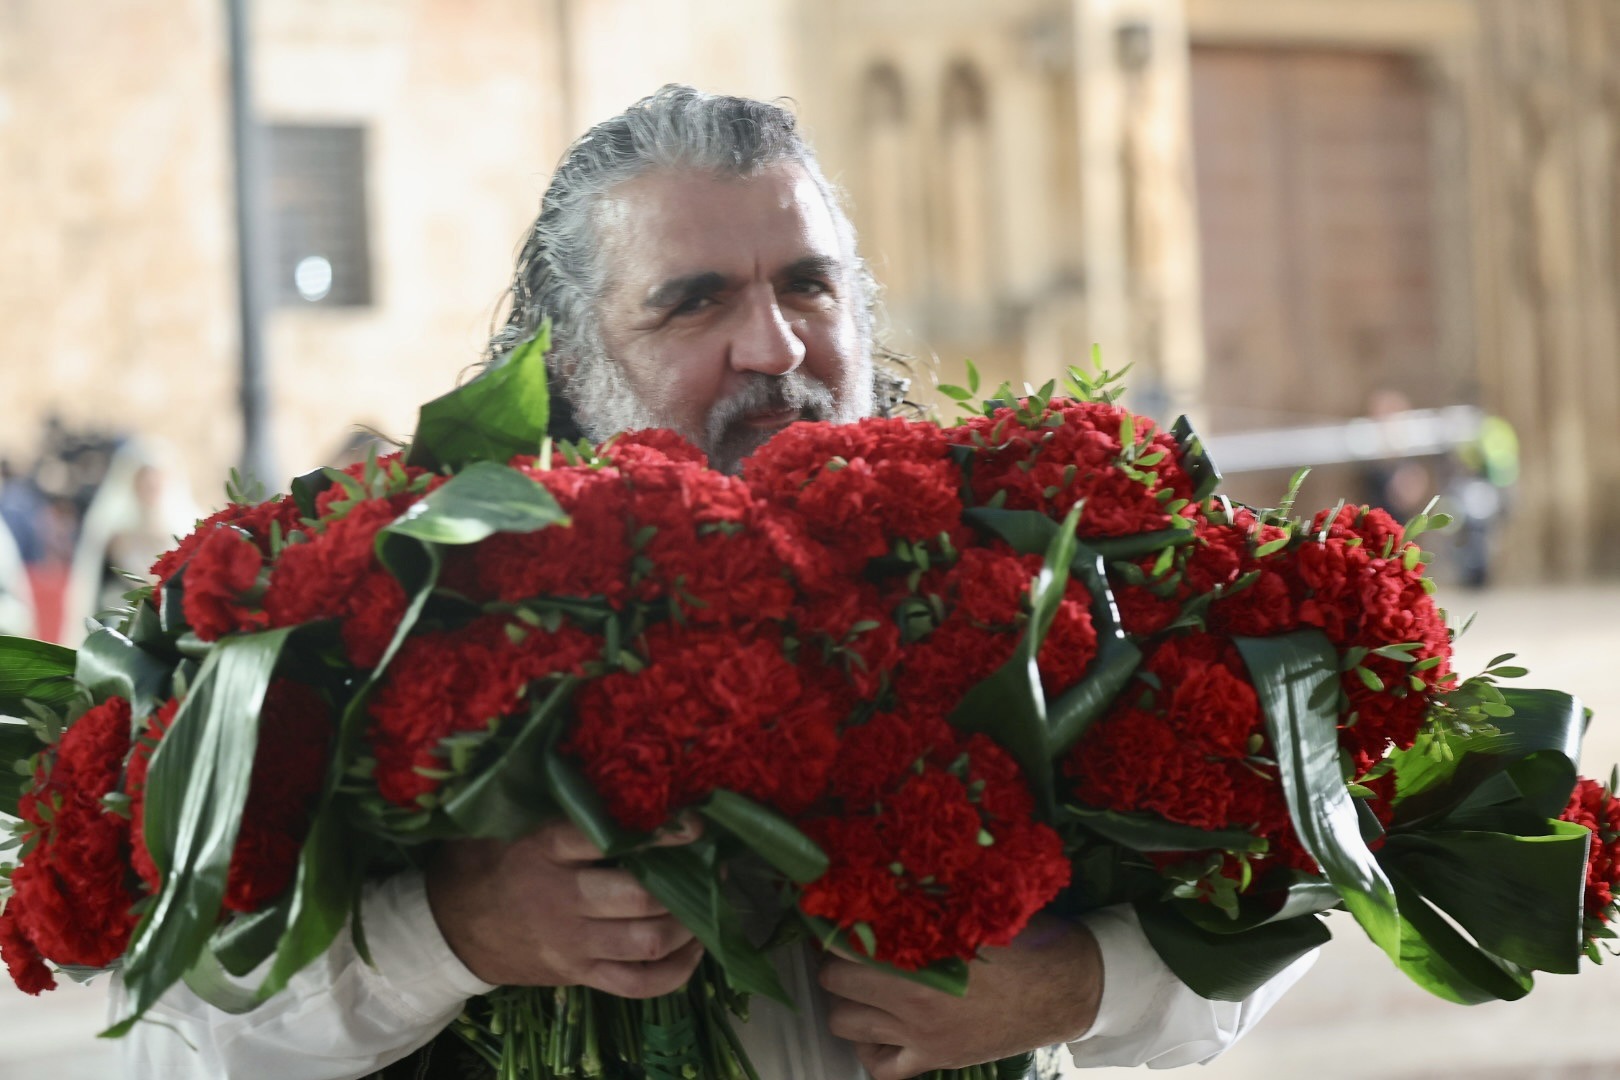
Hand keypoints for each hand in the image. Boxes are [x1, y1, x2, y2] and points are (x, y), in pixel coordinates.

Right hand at [425, 819, 704, 996]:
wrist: (448, 931)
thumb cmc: (485, 863)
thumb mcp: (505, 822)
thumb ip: (549, 799)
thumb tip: (596, 751)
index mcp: (544, 852)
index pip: (604, 840)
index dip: (657, 834)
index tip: (694, 823)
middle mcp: (562, 901)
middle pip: (638, 899)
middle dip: (684, 885)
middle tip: (711, 865)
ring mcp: (573, 944)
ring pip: (645, 942)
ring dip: (687, 925)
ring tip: (709, 902)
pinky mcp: (580, 976)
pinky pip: (637, 985)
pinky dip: (675, 972)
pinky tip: (694, 949)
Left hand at [819, 915, 1102, 1079]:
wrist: (1069, 988)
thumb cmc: (1027, 939)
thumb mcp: (978, 909)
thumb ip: (930, 898)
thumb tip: (884, 873)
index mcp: (925, 959)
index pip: (848, 941)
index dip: (835, 920)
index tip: (833, 907)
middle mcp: (916, 1003)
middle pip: (835, 980)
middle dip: (835, 958)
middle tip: (846, 941)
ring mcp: (923, 1037)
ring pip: (845, 1023)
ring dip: (845, 998)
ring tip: (858, 979)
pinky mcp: (936, 1059)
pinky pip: (880, 1066)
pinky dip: (869, 1048)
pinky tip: (877, 1025)